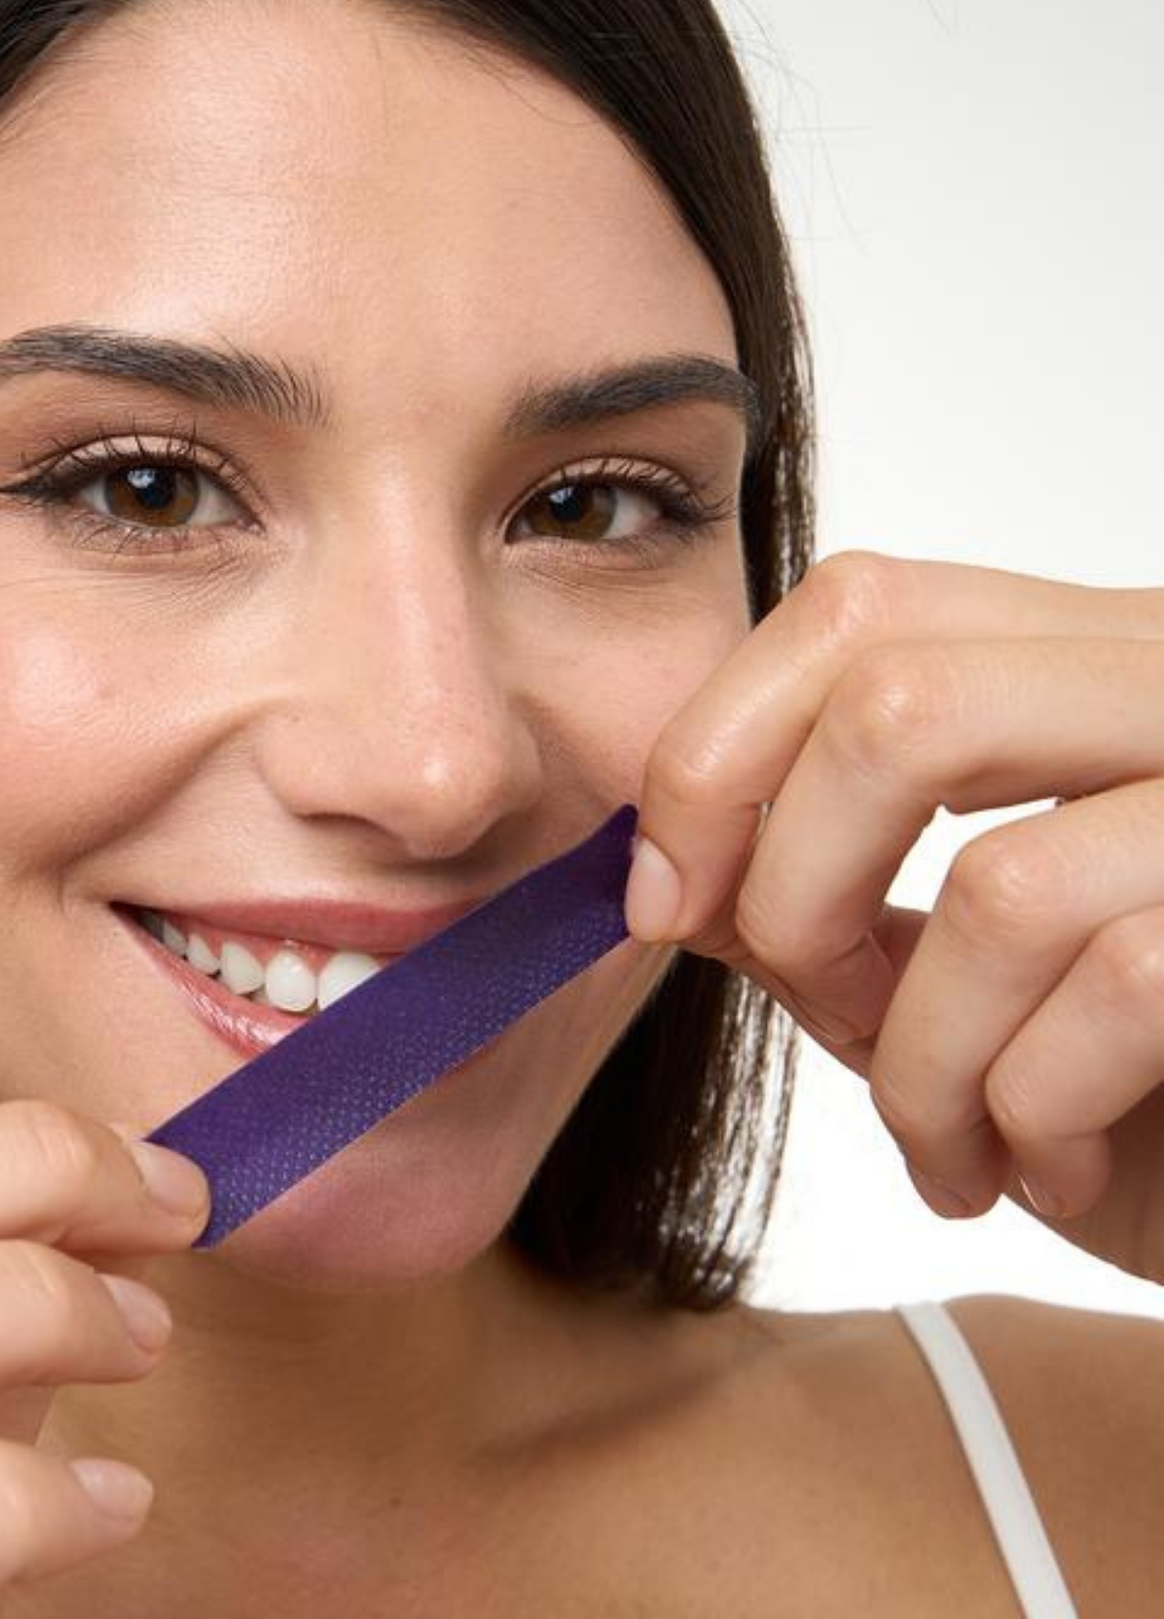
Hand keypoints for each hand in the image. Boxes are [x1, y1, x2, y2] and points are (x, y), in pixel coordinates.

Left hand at [623, 550, 1163, 1283]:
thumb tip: (661, 873)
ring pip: (999, 884)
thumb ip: (826, 887)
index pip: (857, 609)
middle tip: (821, 1015)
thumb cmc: (1124, 1085)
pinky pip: (1123, 991)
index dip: (718, 749)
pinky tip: (1049, 1169)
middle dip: (797, 892)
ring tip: (944, 1139)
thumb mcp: (950, 963)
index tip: (661, 894)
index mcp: (1085, 659)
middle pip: (897, 702)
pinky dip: (1032, 1116)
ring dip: (918, 1062)